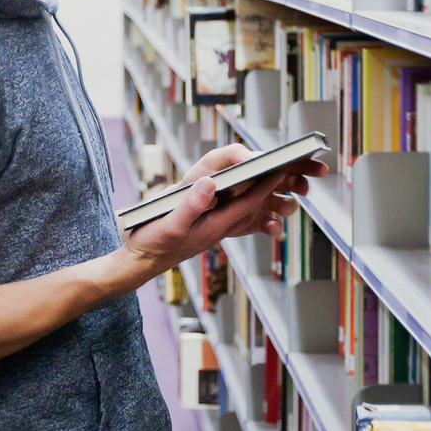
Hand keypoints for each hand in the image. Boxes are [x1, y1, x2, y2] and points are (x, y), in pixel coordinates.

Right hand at [119, 143, 327, 278]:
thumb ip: (190, 205)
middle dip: (272, 190)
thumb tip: (210, 184)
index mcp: (214, 225)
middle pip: (253, 207)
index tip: (281, 168)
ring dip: (261, 196)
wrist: (141, 262)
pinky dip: (243, 203)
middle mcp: (218, 227)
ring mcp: (212, 229)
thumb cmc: (153, 244)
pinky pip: (231, 215)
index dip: (265, 185)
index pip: (247, 203)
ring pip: (244, 211)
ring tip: (276, 180)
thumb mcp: (169, 223)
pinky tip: (243, 195)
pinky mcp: (204, 229)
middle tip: (290, 170)